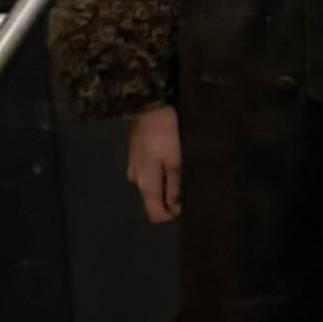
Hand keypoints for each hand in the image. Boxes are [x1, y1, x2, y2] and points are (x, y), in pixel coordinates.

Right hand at [127, 104, 181, 223]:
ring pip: (153, 185)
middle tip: (188, 183)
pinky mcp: (136, 155)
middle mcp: (136, 180)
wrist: (148, 106)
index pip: (155, 215)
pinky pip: (150, 172)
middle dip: (171, 198)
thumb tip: (175, 208)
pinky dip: (161, 171)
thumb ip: (175, 187)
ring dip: (167, 182)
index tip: (186, 206)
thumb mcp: (176, 162)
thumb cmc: (165, 134)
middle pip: (154, 200)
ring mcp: (134, 167)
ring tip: (182, 168)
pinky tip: (171, 157)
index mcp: (146, 185)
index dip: (171, 216)